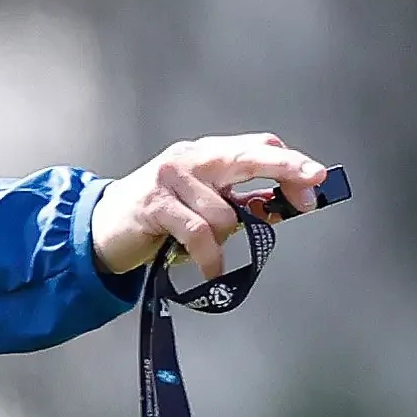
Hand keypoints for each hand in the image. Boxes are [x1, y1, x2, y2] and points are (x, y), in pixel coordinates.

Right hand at [91, 132, 332, 290]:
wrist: (102, 231)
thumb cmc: (158, 221)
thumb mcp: (202, 209)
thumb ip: (238, 205)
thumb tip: (280, 209)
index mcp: (208, 154)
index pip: (258, 146)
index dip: (289, 165)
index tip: (314, 186)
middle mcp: (192, 157)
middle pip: (250, 156)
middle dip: (286, 169)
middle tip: (312, 186)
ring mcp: (171, 177)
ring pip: (224, 212)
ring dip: (224, 242)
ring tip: (207, 253)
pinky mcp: (154, 203)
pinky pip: (199, 233)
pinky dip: (209, 257)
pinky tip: (209, 270)